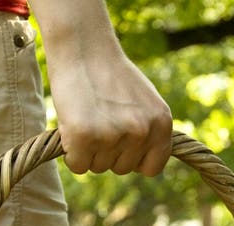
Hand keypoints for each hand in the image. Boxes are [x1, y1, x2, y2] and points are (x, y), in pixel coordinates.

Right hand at [49, 51, 172, 176]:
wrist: (83, 47)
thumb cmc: (111, 75)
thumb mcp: (144, 103)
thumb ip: (149, 133)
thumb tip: (147, 166)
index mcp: (161, 124)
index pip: (152, 168)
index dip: (134, 159)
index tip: (123, 144)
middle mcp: (141, 132)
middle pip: (122, 169)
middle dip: (108, 152)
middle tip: (99, 119)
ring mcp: (113, 135)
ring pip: (99, 167)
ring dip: (89, 150)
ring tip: (88, 117)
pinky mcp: (85, 137)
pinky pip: (78, 166)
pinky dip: (71, 153)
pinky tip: (73, 126)